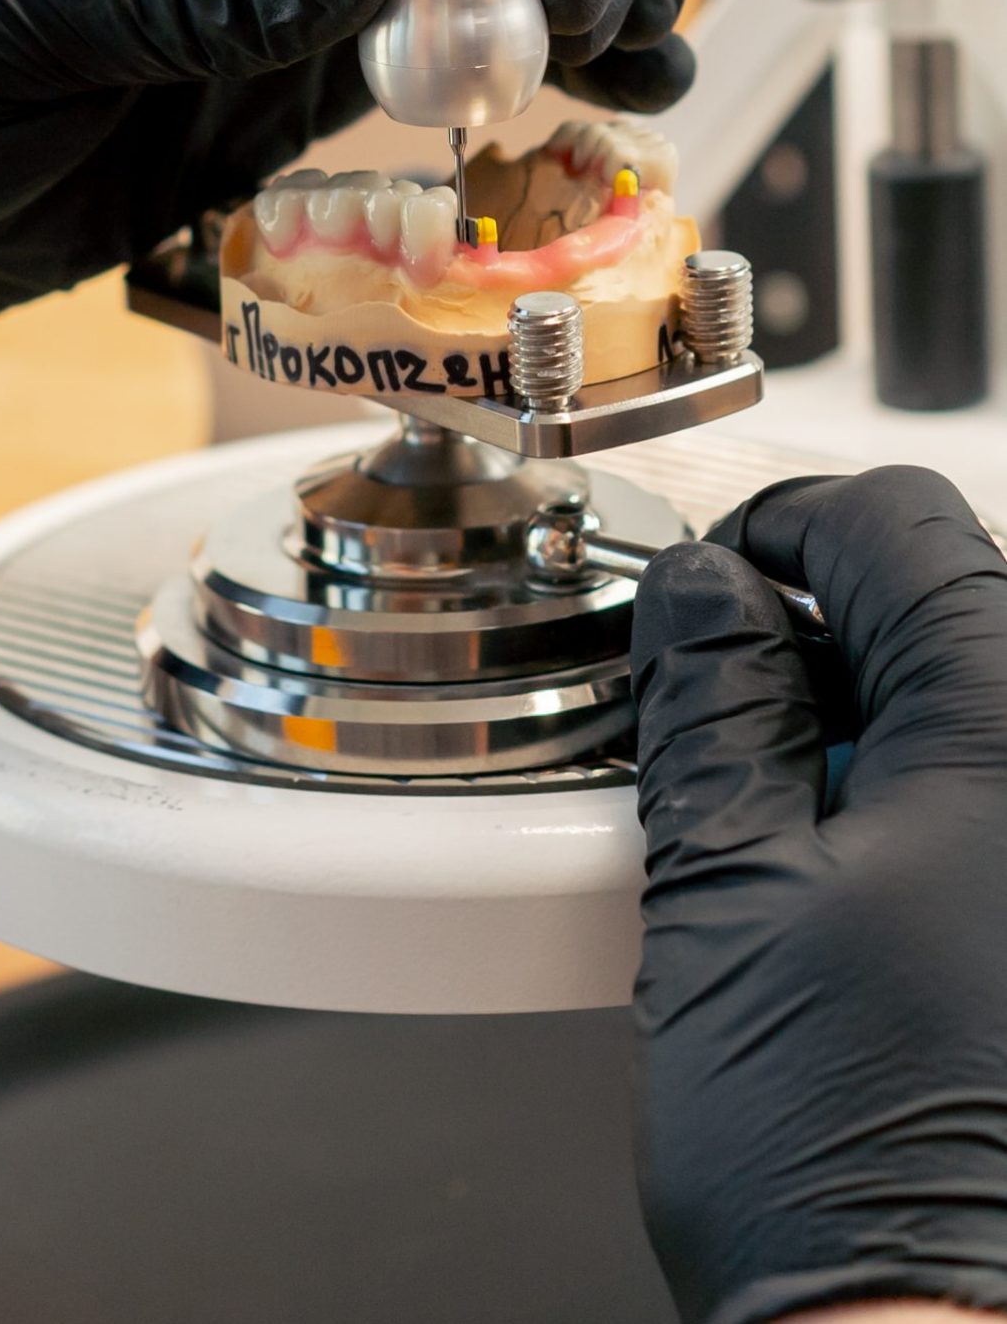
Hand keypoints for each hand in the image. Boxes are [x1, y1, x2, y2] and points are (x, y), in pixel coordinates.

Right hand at [631, 466, 1006, 1323]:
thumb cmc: (848, 1153)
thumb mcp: (727, 886)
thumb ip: (713, 704)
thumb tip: (703, 598)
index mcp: (1006, 732)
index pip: (894, 526)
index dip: (778, 532)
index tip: (711, 585)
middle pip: (944, 607)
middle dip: (818, 639)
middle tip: (718, 724)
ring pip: (965, 709)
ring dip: (861, 728)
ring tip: (773, 835)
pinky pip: (985, 807)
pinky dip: (912, 808)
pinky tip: (841, 898)